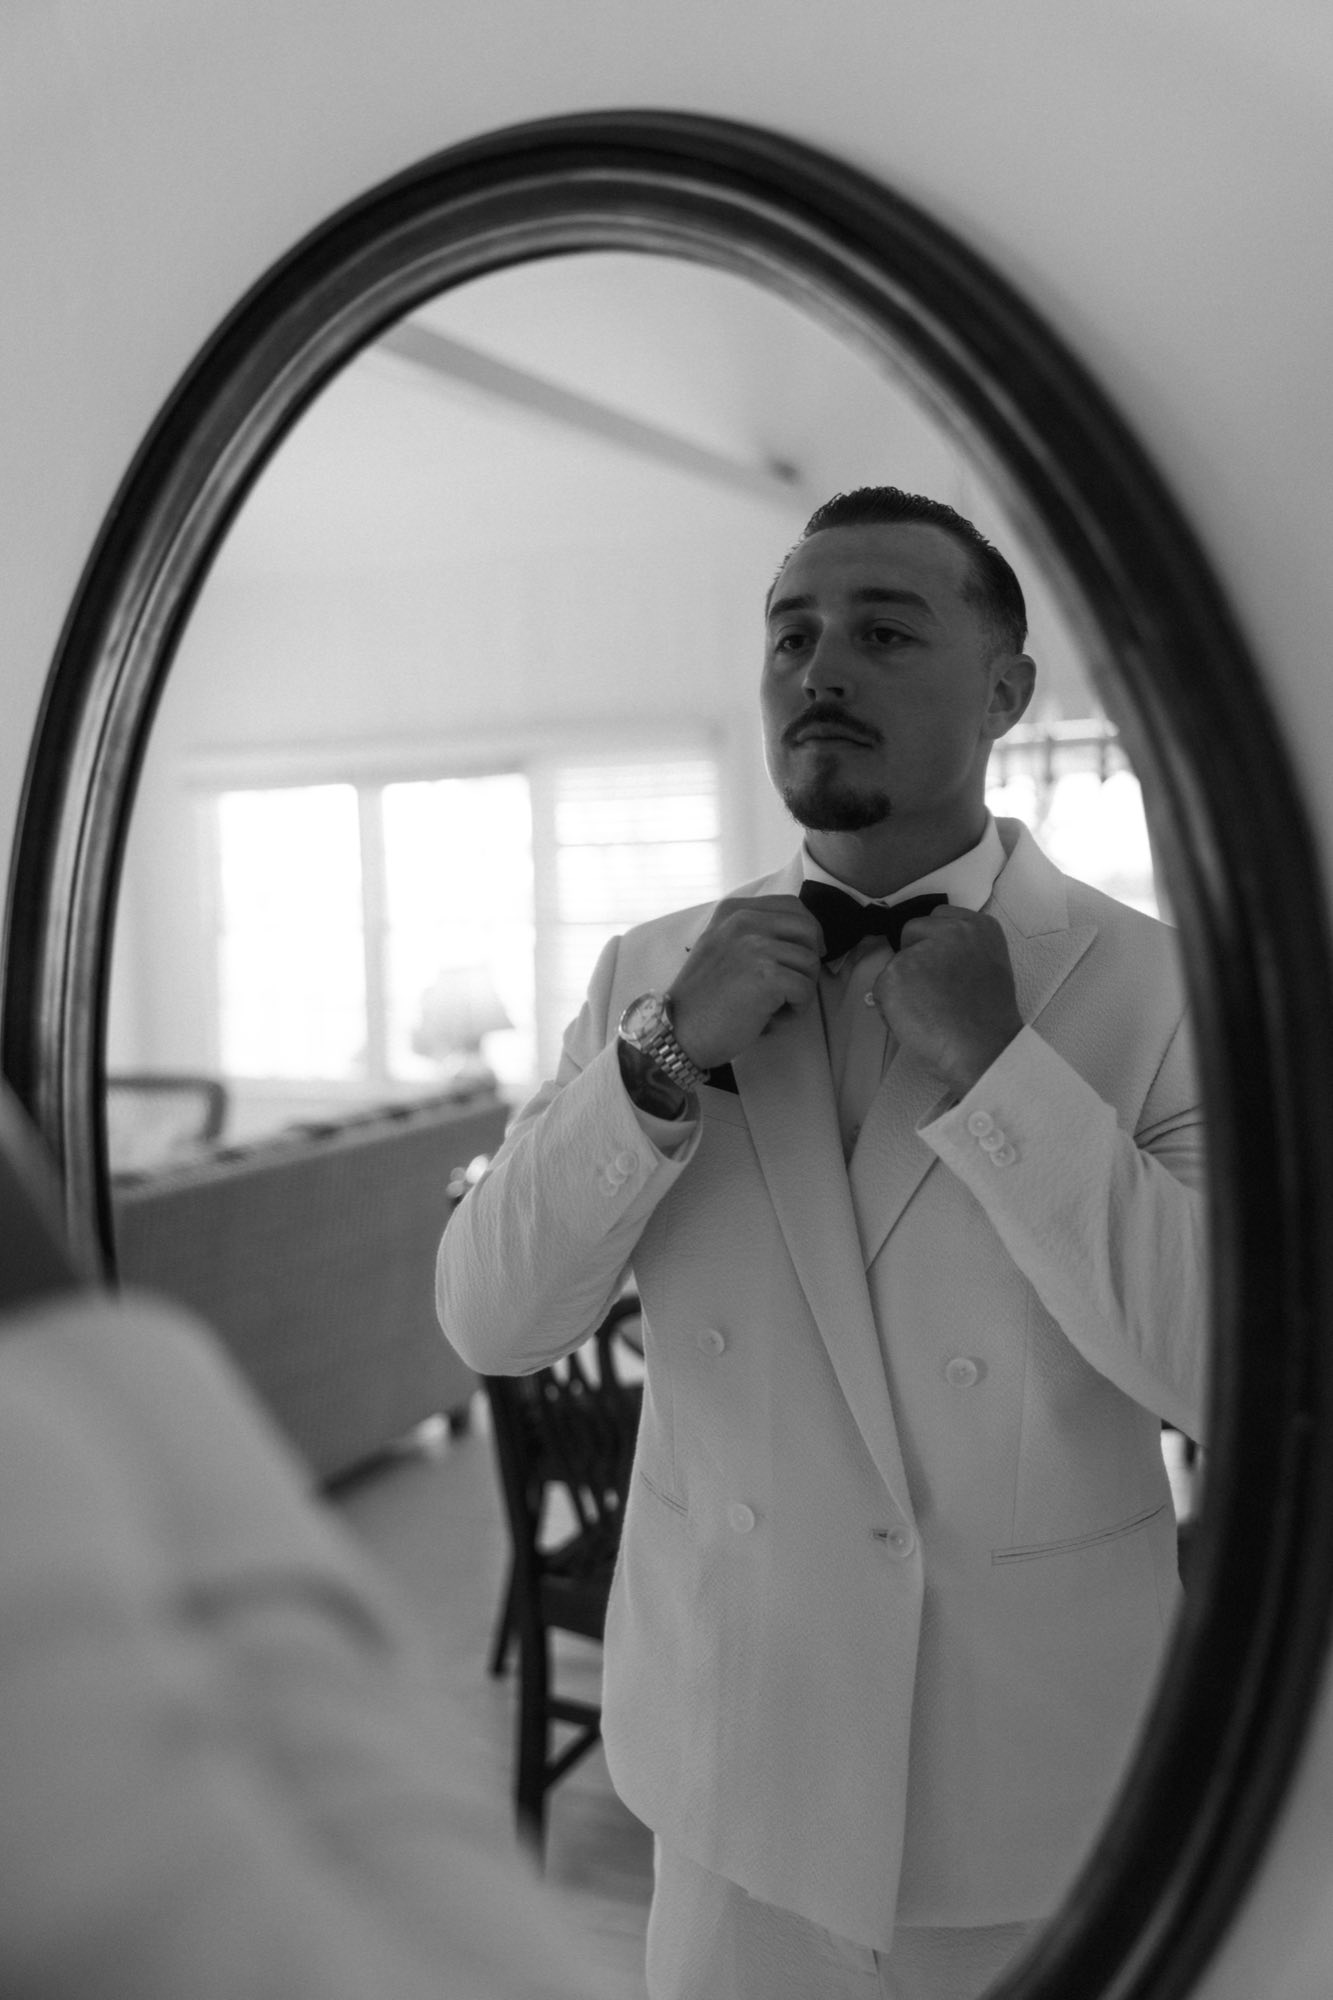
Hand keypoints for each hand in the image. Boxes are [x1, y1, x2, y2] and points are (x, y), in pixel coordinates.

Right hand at [667, 895, 823, 1069]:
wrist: (680, 1031)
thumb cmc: (704, 998)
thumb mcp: (720, 946)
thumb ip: (752, 932)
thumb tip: (803, 934)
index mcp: (734, 910)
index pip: (792, 906)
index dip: (807, 933)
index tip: (799, 958)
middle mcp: (744, 920)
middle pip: (808, 929)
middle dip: (808, 961)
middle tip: (791, 987)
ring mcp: (755, 946)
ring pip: (811, 962)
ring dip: (800, 990)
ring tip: (772, 1007)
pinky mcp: (767, 975)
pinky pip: (806, 990)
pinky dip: (795, 1010)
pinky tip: (771, 1018)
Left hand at [872, 907, 1022, 1094]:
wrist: (983, 1047)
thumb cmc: (989, 1019)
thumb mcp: (988, 966)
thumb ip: (961, 952)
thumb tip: (928, 960)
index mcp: (979, 926)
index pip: (939, 917)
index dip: (933, 943)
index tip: (939, 967)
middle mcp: (950, 930)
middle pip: (912, 930)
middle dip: (914, 957)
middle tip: (931, 991)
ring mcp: (921, 950)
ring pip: (896, 963)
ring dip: (903, 986)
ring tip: (927, 1012)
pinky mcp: (896, 973)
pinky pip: (881, 988)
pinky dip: (890, 1007)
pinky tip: (915, 1021)